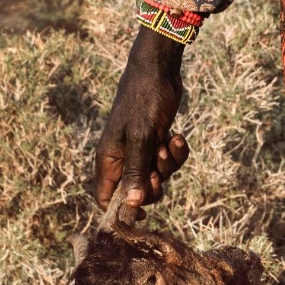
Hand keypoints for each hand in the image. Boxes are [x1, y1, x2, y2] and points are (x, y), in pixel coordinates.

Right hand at [93, 27, 189, 225]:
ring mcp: (141, 149)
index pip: (107, 198)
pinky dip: (176, 152)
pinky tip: (177, 135)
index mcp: (109, 159)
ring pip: (157, 176)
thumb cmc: (145, 99)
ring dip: (168, 165)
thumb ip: (136, 171)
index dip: (122, 211)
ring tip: (168, 142)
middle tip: (158, 167)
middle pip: (137, 192)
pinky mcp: (158, 141)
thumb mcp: (142, 136)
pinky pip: (169, 161)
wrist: (160, 70)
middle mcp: (123, 157)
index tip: (143, 214)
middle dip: (153, 184)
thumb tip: (131, 205)